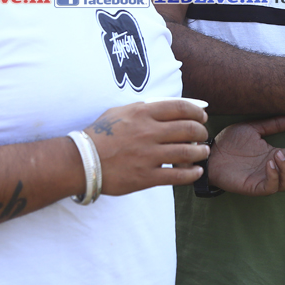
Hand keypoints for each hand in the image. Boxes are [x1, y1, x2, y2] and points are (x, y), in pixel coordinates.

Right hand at [84, 100, 209, 195]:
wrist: (81, 161)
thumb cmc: (99, 135)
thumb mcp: (119, 112)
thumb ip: (142, 108)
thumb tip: (164, 107)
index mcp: (142, 113)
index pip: (180, 108)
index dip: (196, 112)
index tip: (202, 116)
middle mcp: (148, 132)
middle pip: (188, 129)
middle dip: (201, 132)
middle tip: (203, 135)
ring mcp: (147, 155)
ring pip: (187, 152)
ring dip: (200, 152)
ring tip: (203, 152)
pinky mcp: (145, 177)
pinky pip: (176, 176)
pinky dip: (191, 173)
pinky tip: (196, 172)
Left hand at [207, 116, 284, 195]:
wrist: (210, 153)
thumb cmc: (229, 142)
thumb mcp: (253, 129)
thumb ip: (272, 125)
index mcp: (276, 154)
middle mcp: (275, 168)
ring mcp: (266, 178)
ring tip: (277, 154)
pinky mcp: (255, 186)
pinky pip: (272, 187)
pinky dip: (275, 176)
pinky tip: (269, 164)